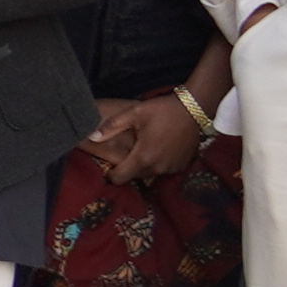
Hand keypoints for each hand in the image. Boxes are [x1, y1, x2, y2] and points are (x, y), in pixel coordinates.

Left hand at [86, 86, 210, 185]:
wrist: (195, 107)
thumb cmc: (162, 110)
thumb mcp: (134, 113)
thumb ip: (112, 126)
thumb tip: (91, 137)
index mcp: (143, 157)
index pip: (119, 178)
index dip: (111, 174)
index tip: (108, 165)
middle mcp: (157, 168)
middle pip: (134, 176)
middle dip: (127, 167)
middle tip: (126, 151)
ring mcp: (171, 168)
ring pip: (149, 174)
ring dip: (143, 165)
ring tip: (142, 148)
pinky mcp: (181, 165)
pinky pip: (163, 169)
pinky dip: (158, 163)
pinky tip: (158, 148)